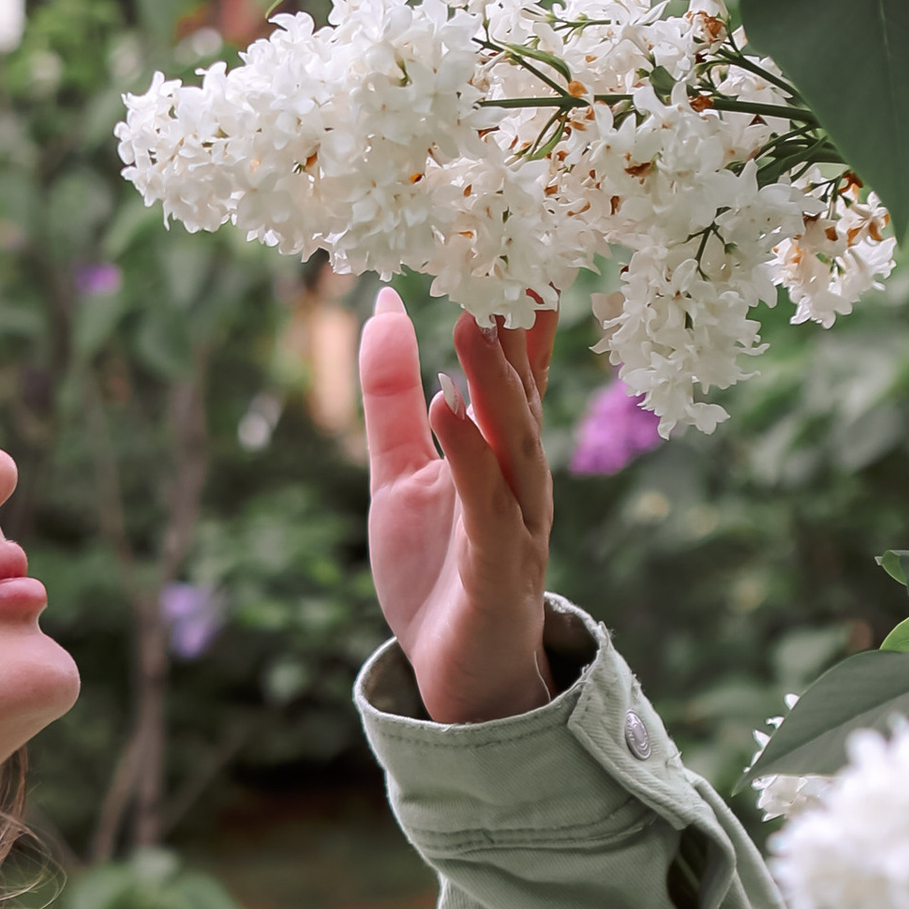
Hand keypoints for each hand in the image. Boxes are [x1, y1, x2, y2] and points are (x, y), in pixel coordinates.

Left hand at [360, 284, 556, 723]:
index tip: (515, 230)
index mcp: (501, 450)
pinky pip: (486, 504)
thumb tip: (388, 303)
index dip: (516, 300)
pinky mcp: (498, 568)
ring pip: (513, 440)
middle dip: (509, 324)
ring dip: (493, 380)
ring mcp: (516, 522)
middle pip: (518, 389)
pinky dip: (469, 457)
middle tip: (498, 252)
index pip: (514, 363)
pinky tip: (449, 413)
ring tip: (473, 318)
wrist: (455, 678)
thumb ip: (390, 395)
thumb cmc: (437, 571)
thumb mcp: (399, 472)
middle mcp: (520, 476)